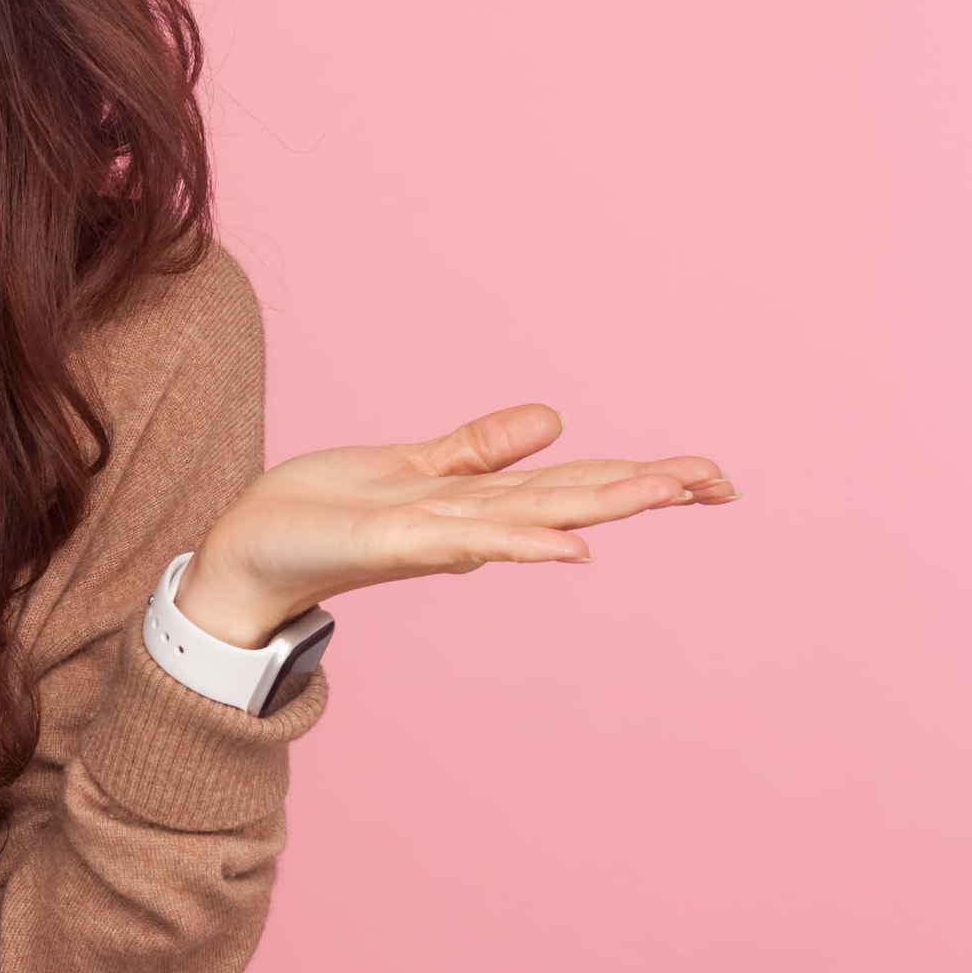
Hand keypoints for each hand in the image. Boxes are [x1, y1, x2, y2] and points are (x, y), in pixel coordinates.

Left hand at [175, 403, 734, 647]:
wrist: (250, 552)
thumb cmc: (324, 513)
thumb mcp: (413, 465)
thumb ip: (481, 449)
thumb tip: (555, 420)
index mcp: (477, 503)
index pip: (573, 483)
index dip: (640, 475)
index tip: (710, 474)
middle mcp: (469, 524)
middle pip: (571, 500)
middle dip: (645, 489)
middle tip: (721, 482)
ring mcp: (436, 535)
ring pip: (533, 517)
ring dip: (600, 508)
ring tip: (666, 492)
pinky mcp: (394, 540)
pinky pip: (467, 540)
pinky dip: (519, 544)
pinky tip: (569, 550)